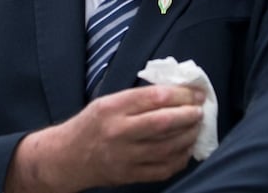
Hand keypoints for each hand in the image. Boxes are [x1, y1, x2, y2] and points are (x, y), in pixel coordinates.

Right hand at [6, 85, 204, 192]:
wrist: (66, 158)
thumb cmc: (90, 125)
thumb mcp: (107, 102)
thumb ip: (137, 98)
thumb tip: (175, 93)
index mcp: (113, 108)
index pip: (155, 97)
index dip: (182, 94)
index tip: (197, 93)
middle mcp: (119, 131)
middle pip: (164, 122)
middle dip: (190, 114)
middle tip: (201, 110)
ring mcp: (125, 156)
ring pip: (168, 146)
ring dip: (189, 136)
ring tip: (197, 127)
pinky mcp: (130, 175)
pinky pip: (164, 168)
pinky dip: (180, 158)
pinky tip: (186, 149)